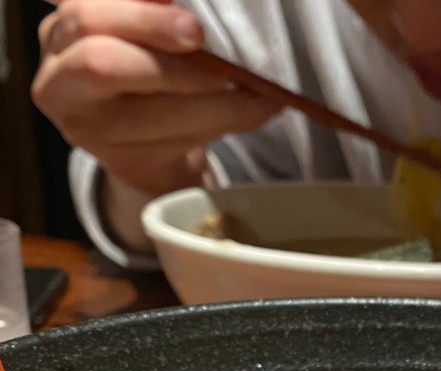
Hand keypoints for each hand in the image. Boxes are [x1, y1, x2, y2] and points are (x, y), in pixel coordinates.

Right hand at [32, 0, 280, 196]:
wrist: (145, 140)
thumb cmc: (142, 69)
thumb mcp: (138, 32)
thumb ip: (153, 14)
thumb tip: (188, 7)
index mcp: (61, 34)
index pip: (86, 17)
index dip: (142, 19)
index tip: (195, 30)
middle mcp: (60, 83)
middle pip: (104, 64)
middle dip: (173, 65)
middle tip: (225, 70)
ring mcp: (87, 131)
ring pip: (153, 115)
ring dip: (217, 104)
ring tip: (259, 95)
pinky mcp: (123, 164)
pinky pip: (178, 143)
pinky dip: (223, 124)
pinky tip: (254, 112)